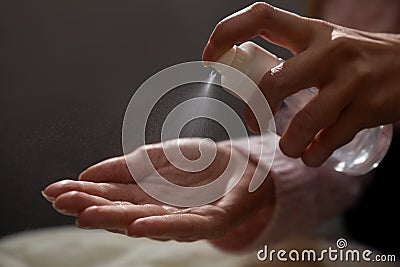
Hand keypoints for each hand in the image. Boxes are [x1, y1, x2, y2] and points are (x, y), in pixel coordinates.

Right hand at [43, 138, 274, 245]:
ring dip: (117, 219)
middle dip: (91, 207)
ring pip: (147, 221)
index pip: (109, 195)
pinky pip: (186, 226)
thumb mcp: (156, 157)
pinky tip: (137, 225)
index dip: (83, 193)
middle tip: (62, 202)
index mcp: (145, 195)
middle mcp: (159, 211)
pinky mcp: (211, 222)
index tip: (53, 190)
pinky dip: (160, 226)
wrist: (240, 164)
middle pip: (122, 210)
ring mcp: (184, 218)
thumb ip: (125, 166)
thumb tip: (86, 173)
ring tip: (87, 215)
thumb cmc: (197, 163)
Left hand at [203, 2, 399, 166]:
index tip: (209, 57)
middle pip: (274, 83)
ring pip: (303, 121)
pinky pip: (329, 141)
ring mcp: (351, 80)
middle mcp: (330, 50)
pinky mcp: (369, 108)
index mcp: (312, 32)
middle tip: (254, 124)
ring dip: (289, 144)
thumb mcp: (327, 45)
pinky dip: (314, 155)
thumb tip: (251, 88)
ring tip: (291, 148)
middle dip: (257, 112)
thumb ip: (294, 60)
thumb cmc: (359, 59)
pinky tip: (313, 154)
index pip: (261, 18)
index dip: (227, 33)